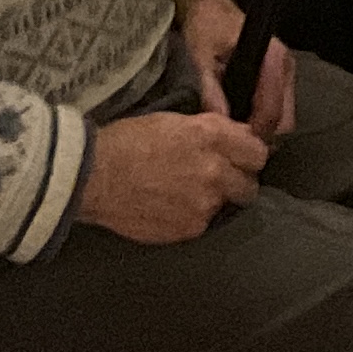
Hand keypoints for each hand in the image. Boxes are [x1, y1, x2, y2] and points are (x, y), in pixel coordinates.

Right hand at [75, 109, 269, 242]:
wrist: (94, 177)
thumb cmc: (127, 141)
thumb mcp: (173, 122)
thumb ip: (210, 130)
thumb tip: (234, 137)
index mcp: (211, 137)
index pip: (257, 152)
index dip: (248, 155)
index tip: (239, 158)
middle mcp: (215, 171)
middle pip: (250, 185)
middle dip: (237, 181)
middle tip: (217, 179)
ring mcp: (204, 204)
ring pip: (227, 206)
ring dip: (214, 200)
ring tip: (187, 194)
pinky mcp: (190, 229)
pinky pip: (204, 223)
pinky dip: (192, 216)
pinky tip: (171, 207)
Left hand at [183, 0, 297, 143]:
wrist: (209, 6)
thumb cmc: (206, 26)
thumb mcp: (201, 56)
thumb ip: (210, 89)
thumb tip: (220, 123)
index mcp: (272, 56)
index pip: (272, 109)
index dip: (254, 132)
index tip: (233, 146)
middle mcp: (285, 65)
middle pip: (284, 120)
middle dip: (261, 137)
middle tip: (232, 148)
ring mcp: (285, 73)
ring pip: (283, 118)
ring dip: (262, 131)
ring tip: (234, 138)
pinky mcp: (279, 79)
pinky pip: (277, 110)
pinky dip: (262, 122)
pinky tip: (240, 125)